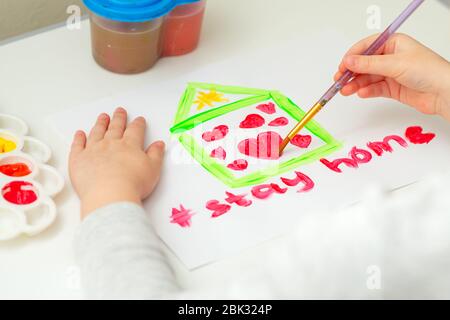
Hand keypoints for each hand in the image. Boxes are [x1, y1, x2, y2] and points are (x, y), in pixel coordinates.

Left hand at [69, 107, 164, 218]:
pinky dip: (79, 138)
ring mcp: (93, 150)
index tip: (139, 120)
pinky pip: (78, 145)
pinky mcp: (79, 160)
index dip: (138, 124)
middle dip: (118, 118)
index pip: (135, 130)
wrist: (110, 195)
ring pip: (97, 132)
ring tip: (103, 117)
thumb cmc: (132, 185)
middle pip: (115, 127)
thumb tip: (159, 144)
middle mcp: (111, 144)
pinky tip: (80, 134)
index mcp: (130, 145)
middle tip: (119, 111)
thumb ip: (156, 155)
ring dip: (100, 124)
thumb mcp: (153, 169)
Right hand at [335, 33, 449, 121]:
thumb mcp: (395, 64)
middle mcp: (391, 57)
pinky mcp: (393, 88)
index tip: (342, 66)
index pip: (367, 47)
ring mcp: (392, 73)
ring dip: (355, 84)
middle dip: (351, 73)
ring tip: (345, 90)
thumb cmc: (428, 71)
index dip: (352, 56)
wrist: (444, 93)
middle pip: (364, 64)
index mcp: (394, 43)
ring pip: (367, 78)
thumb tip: (349, 61)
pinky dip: (366, 91)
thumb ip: (369, 64)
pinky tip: (361, 93)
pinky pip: (374, 88)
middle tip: (339, 80)